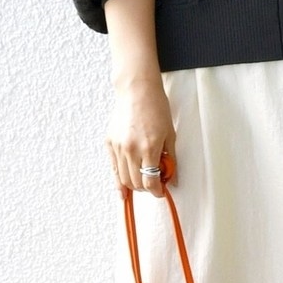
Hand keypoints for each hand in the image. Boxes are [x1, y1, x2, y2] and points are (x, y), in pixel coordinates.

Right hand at [106, 74, 176, 197]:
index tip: (161, 191)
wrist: (137, 90)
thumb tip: (173, 179)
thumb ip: (171, 160)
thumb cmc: (156, 108)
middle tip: (154, 184)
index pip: (150, 181)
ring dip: (134, 185)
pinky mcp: (109, 143)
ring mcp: (118, 147)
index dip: (157, 191)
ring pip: (123, 179)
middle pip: (136, 183)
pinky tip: (122, 189)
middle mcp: (131, 150)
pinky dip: (119, 180)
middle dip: (146, 189)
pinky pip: (113, 168)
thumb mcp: (170, 135)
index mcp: (149, 148)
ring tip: (142, 181)